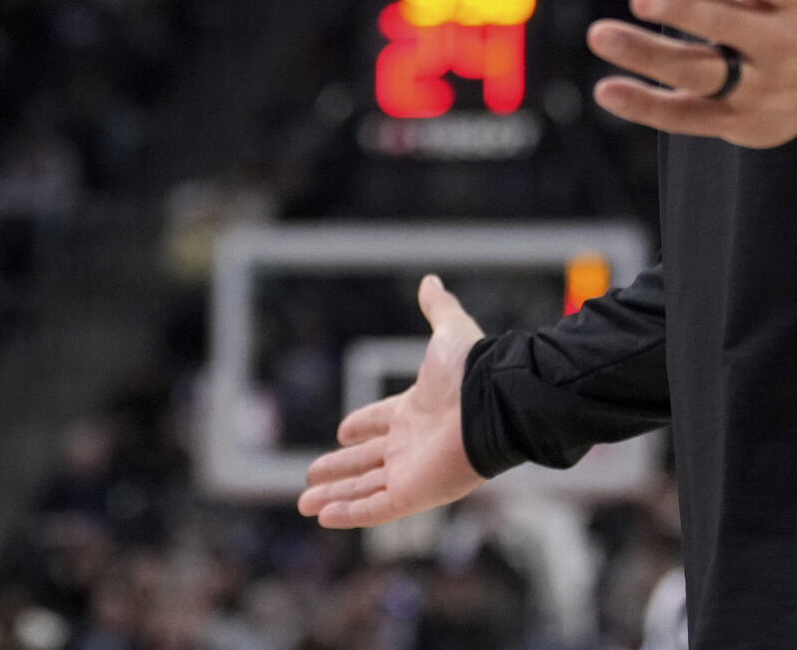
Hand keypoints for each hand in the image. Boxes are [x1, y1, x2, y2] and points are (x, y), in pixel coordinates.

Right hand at [296, 275, 486, 528]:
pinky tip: (324, 516)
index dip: (363, 426)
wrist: (492, 403)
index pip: (382, 422)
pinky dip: (350, 514)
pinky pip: (375, 510)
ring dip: (335, 496)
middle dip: (339, 469)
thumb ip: (438, 308)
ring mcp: (412, 472)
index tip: (342, 431)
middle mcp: (412, 444)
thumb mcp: (449, 332)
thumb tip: (431, 280)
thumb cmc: (471, 371)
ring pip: (365, 489)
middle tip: (311, 476)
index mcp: (417, 410)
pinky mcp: (414, 494)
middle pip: (368, 461)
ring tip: (304, 503)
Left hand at [587, 0, 796, 148]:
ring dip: (648, 58)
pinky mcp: (742, 122)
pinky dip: (647, 108)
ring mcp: (764, 88)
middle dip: (685, 13)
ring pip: (701, 76)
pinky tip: (606, 91)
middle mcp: (787, 45)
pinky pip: (689, 118)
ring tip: (599, 34)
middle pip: (730, 30)